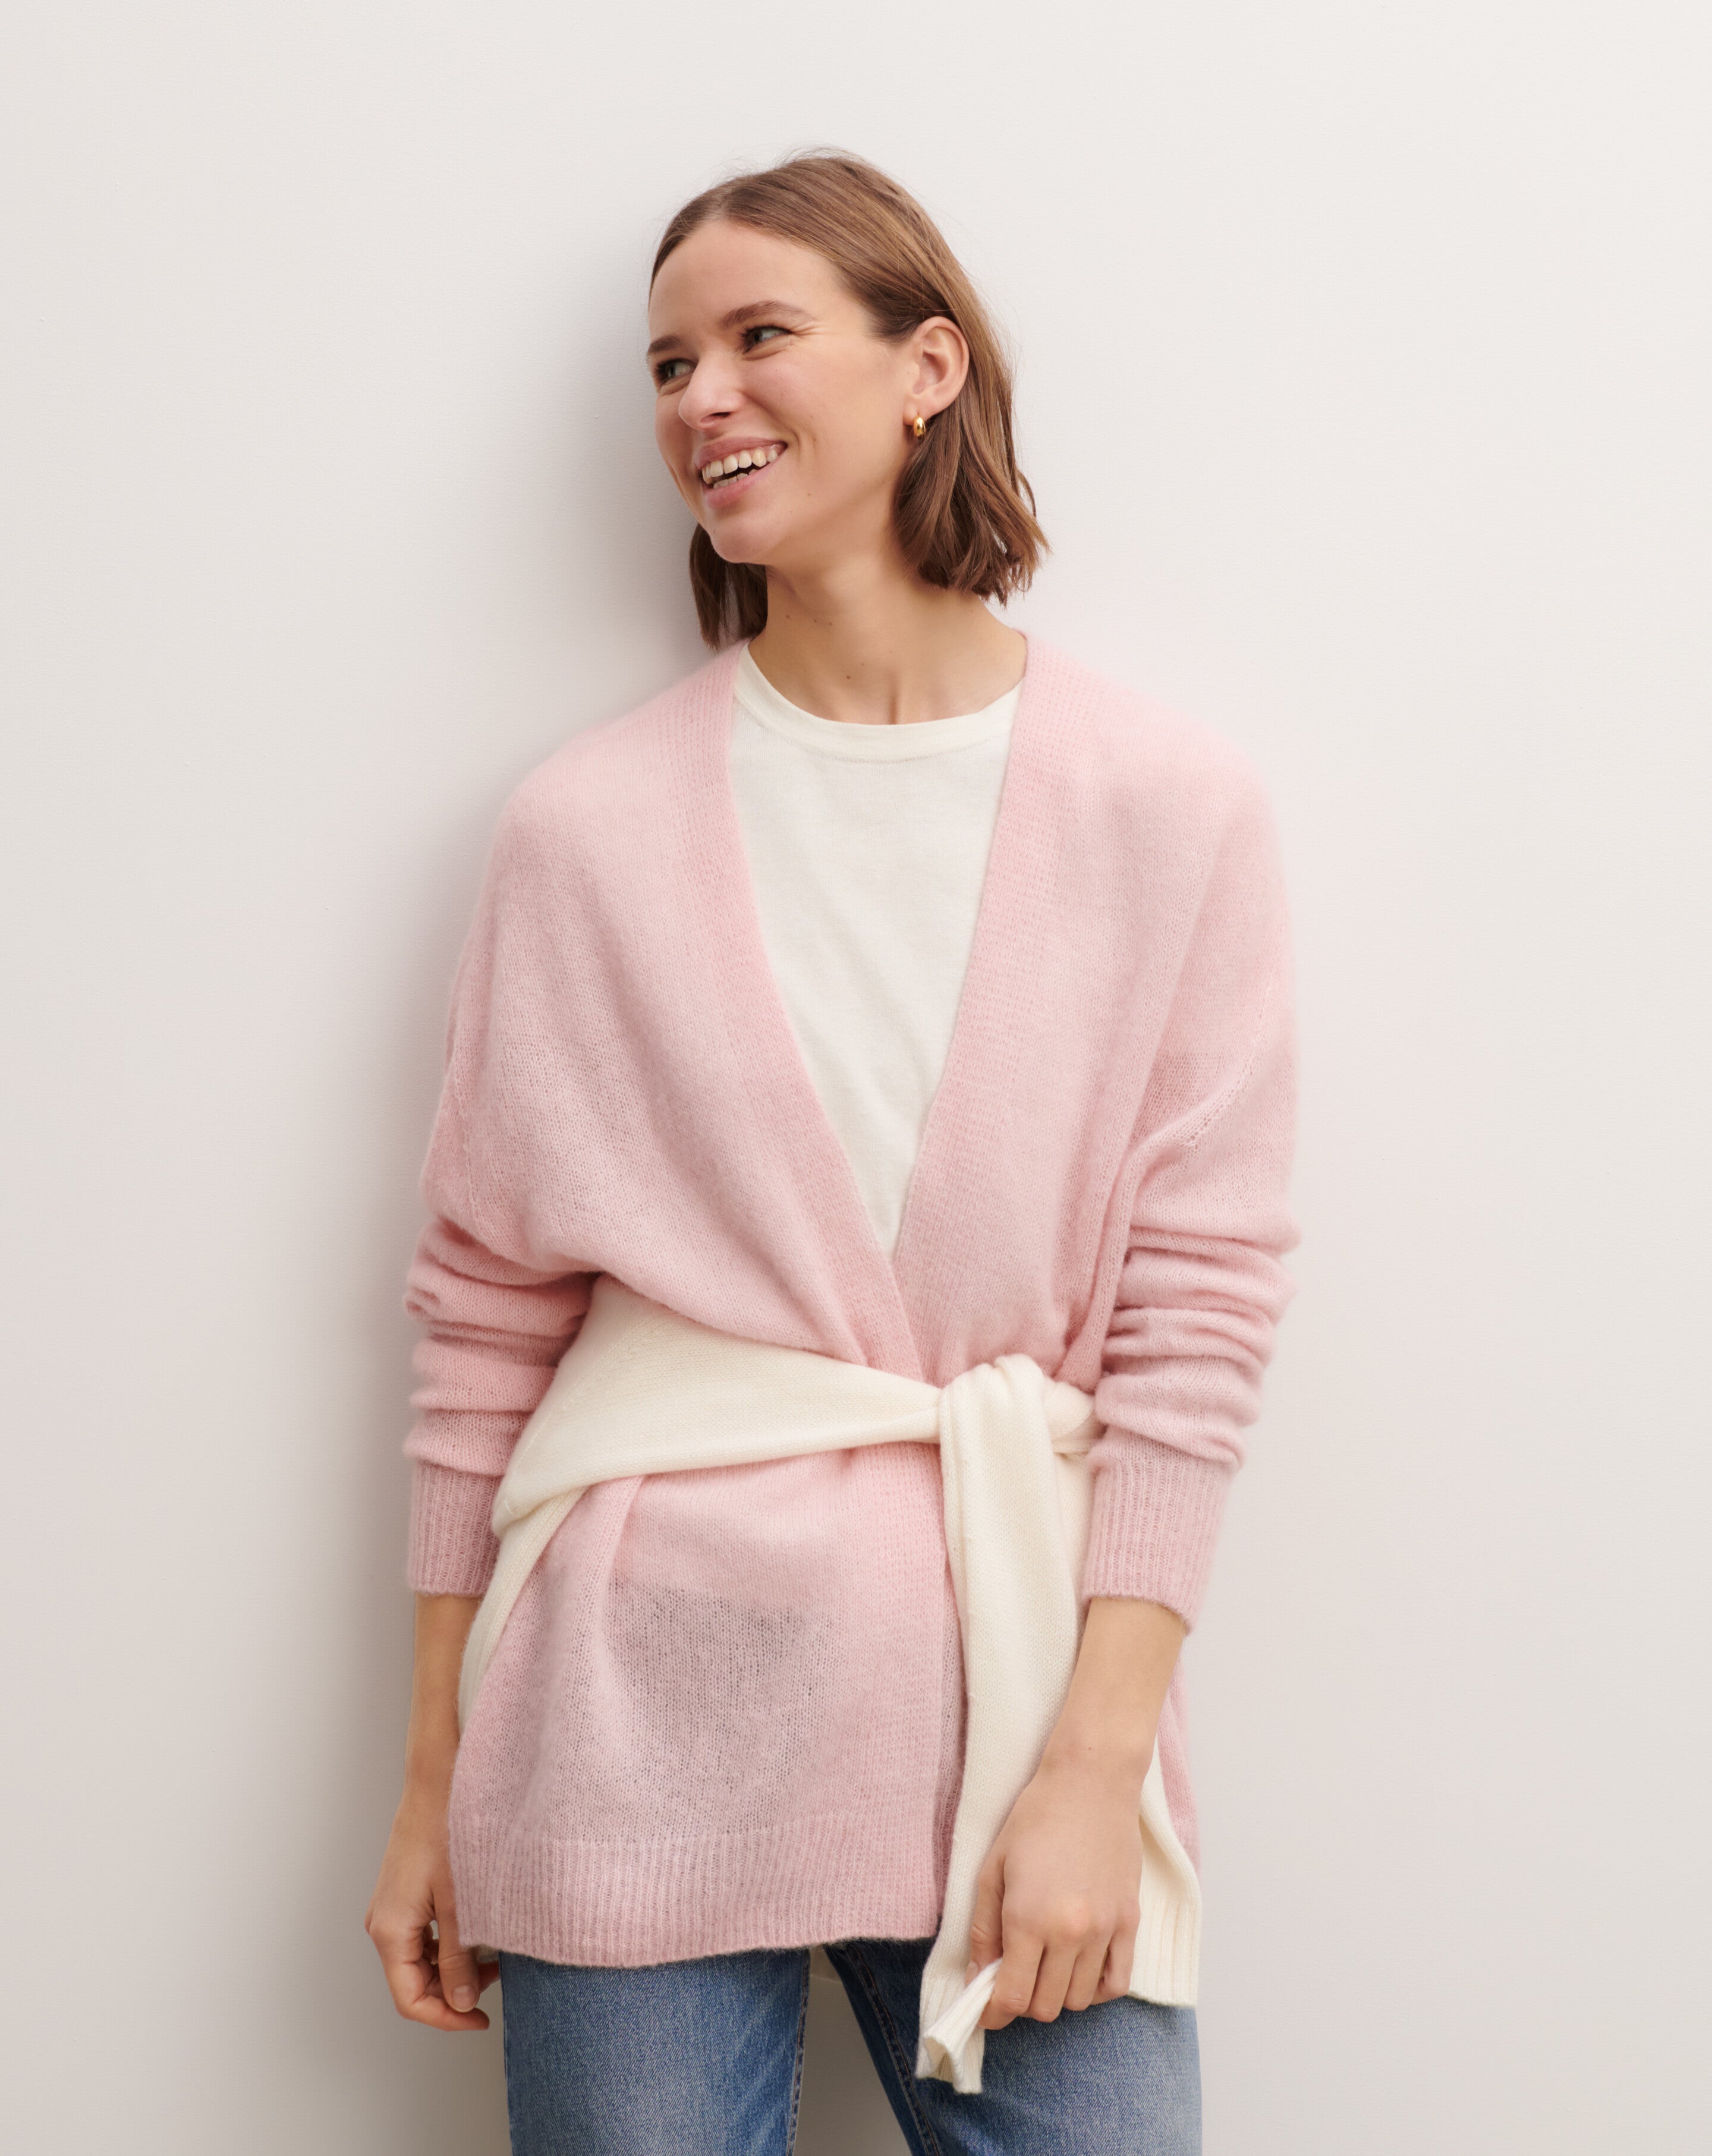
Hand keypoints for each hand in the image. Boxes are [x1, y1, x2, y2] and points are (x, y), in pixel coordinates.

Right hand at [364, 1771, 497, 2031]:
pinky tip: (475, 1935)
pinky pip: (420, 1938)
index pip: (410, 1999)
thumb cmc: (445, 1829)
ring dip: (452, 1969)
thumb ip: (458, 1957)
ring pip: (418, 1961)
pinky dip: (446, 1946)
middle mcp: (383, 1924)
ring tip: (492, 1957)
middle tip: (494, 1983)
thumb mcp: (459, 1901)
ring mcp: (390, 1909)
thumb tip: (461, 2000)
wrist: (436, 1781)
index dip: (446, 2018)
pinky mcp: (402, 1896)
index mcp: (390, 1931)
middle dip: (452, 1992)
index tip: (479, 2019)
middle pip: (412, 1983)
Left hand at [963, 1748, 1144, 2028]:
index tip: (986, 2009)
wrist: (1090, 1782)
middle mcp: (1069, 1932)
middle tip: (1013, 1976)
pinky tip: (1080, 1968)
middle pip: (1045, 2006)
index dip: (993, 2013)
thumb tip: (978, 1981)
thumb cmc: (1035, 1818)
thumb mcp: (992, 1869)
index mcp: (1028, 1919)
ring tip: (1045, 1965)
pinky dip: (1096, 1989)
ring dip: (1057, 1994)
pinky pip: (1117, 1983)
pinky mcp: (1130, 1922)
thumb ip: (982, 1931)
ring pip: (1079, 2000)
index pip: (1011, 1998)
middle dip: (1022, 2001)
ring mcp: (1105, 1930)